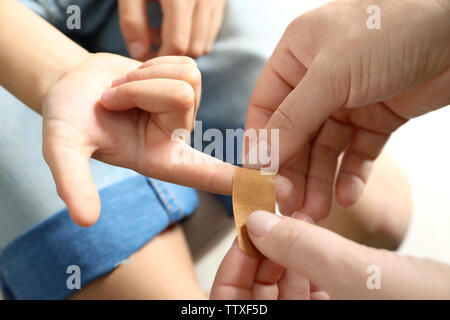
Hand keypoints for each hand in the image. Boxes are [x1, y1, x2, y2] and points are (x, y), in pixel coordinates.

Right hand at [42, 53, 234, 226]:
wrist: (73, 85)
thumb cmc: (68, 119)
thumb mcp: (63, 150)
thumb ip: (72, 183)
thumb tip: (84, 220)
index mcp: (162, 160)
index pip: (206, 175)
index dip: (236, 183)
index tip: (272, 194)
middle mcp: (179, 136)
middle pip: (182, 96)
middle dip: (138, 88)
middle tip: (112, 100)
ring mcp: (186, 109)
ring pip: (187, 77)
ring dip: (144, 76)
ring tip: (123, 91)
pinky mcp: (187, 83)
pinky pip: (186, 62)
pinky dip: (153, 64)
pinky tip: (137, 78)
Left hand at [118, 0, 225, 59]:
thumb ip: (132, 22)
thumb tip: (139, 54)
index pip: (177, 44)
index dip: (159, 57)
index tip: (142, 56)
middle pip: (193, 48)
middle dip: (171, 54)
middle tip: (149, 43)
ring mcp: (216, 0)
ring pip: (205, 43)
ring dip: (184, 47)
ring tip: (161, 32)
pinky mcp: (220, 1)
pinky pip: (211, 33)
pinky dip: (194, 37)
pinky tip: (176, 25)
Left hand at [213, 210, 449, 298]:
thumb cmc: (428, 306)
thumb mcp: (358, 275)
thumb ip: (302, 249)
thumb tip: (256, 223)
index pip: (233, 308)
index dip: (233, 271)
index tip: (246, 234)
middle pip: (257, 296)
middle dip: (262, 258)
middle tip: (271, 225)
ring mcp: (322, 317)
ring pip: (283, 290)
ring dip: (285, 255)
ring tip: (296, 226)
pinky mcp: (341, 307)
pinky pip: (308, 289)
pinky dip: (307, 263)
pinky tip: (313, 238)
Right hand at [245, 0, 449, 219]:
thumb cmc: (392, 29)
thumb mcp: (331, 73)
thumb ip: (293, 117)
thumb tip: (259, 156)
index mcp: (295, 57)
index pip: (265, 109)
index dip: (261, 146)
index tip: (259, 180)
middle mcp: (317, 81)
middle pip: (294, 135)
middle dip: (292, 172)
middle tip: (290, 205)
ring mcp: (348, 101)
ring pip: (324, 149)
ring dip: (319, 181)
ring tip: (316, 211)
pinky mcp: (377, 118)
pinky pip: (357, 152)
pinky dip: (352, 175)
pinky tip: (347, 196)